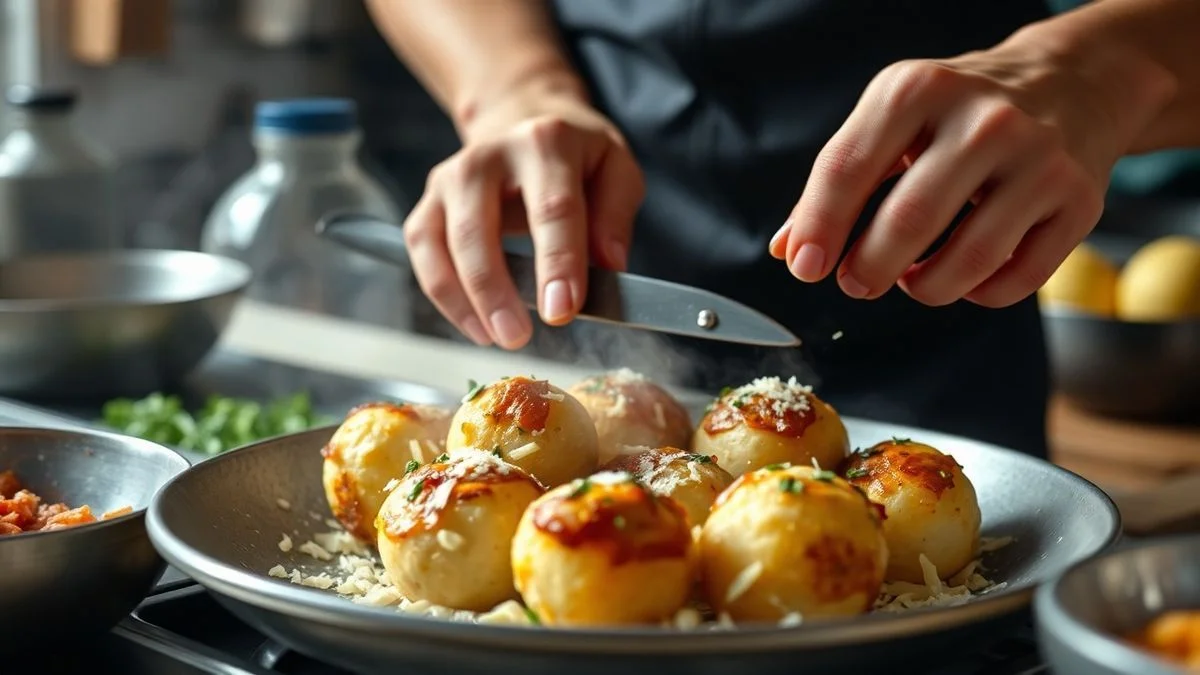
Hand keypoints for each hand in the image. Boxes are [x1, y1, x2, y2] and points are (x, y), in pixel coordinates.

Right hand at [404, 85, 644, 348]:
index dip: (557, 263)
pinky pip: (423, 251)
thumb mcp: (616, 170)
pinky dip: (444, 295)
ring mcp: (450, 178)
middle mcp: (488, 155)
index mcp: (546, 142)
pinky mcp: (429, 202)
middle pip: (478, 227)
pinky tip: (475, 324)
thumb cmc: (577, 160)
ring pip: (440, 242)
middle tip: (518, 337)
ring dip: (464, 298)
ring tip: (496, 337)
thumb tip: (609, 266)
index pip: (552, 208)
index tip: (562, 310)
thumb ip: (615, 215)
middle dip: (496, 289)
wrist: (525, 124)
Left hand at [770, 35, 1135, 307]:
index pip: (847, 168)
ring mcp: (1038, 160)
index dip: (819, 227)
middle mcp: (983, 120)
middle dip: (869, 269)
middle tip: (856, 282)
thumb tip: (787, 248)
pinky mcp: (1079, 201)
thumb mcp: (894, 119)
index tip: (805, 267)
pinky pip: (1016, 280)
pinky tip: (965, 276)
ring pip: (968, 262)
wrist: (1074, 81)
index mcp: (918, 90)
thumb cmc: (962, 111)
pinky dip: (978, 294)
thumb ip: (839, 180)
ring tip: (911, 279)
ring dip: (924, 288)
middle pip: (908, 221)